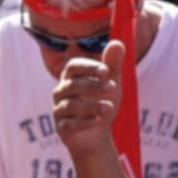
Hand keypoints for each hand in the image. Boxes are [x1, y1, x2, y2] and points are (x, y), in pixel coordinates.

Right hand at [52, 37, 125, 161]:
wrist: (95, 135)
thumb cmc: (101, 101)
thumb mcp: (111, 83)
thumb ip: (113, 64)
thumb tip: (118, 43)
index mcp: (71, 76)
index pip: (73, 66)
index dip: (88, 67)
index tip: (106, 71)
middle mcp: (61, 91)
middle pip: (72, 84)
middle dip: (93, 86)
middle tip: (112, 88)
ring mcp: (59, 109)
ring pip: (70, 104)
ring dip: (91, 105)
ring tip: (109, 108)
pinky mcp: (62, 128)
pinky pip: (69, 124)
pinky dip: (83, 122)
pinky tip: (98, 121)